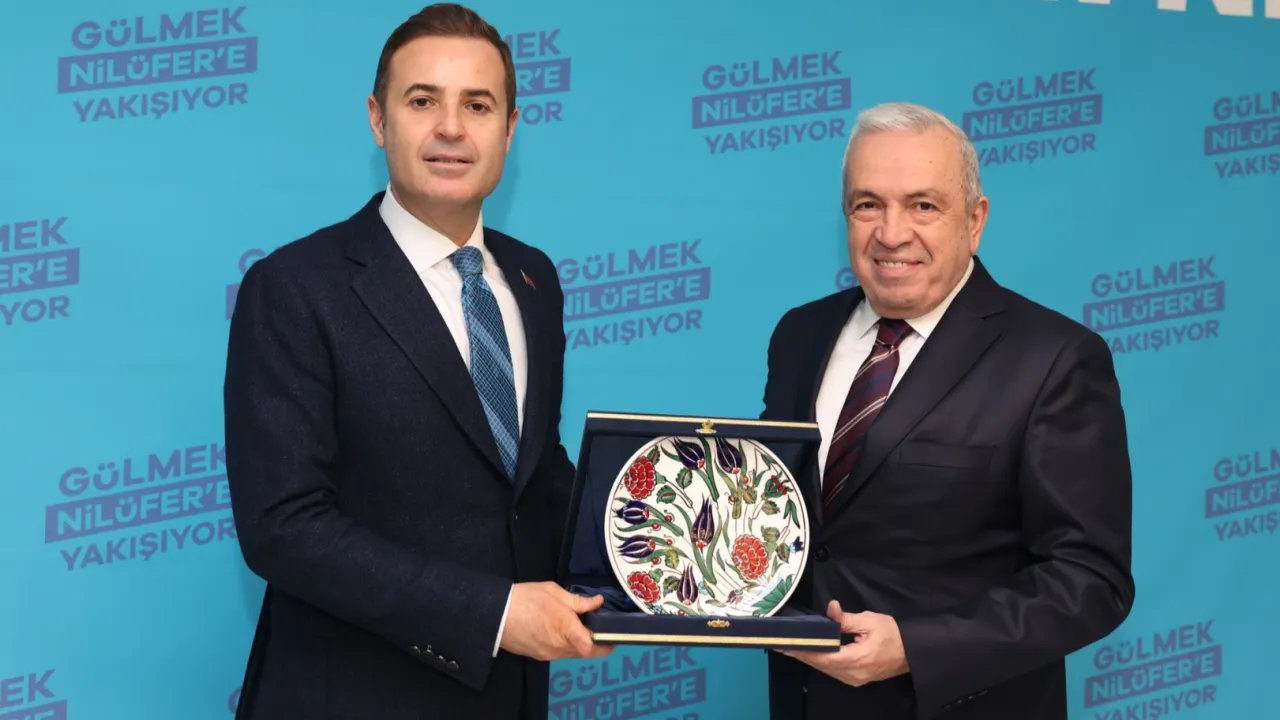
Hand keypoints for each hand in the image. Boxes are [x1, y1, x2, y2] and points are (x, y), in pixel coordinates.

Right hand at [499, 582, 613, 661]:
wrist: (495, 615)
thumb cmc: (525, 599)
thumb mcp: (553, 592)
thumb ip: (578, 601)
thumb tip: (597, 603)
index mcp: (566, 630)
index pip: (592, 648)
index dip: (606, 645)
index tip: (613, 636)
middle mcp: (560, 648)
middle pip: (585, 653)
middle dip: (595, 643)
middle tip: (599, 628)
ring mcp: (549, 655)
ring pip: (573, 654)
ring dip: (580, 643)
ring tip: (579, 626)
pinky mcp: (539, 656)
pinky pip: (559, 653)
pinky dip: (566, 644)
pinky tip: (560, 630)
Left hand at [779, 600, 908, 686]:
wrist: (913, 652)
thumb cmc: (893, 634)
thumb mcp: (870, 621)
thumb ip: (846, 619)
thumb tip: (830, 609)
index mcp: (855, 660)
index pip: (822, 656)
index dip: (803, 650)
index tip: (786, 644)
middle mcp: (852, 674)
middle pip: (821, 665)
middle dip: (802, 654)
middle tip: (782, 644)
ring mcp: (854, 679)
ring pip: (826, 669)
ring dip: (810, 658)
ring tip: (792, 647)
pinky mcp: (856, 678)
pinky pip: (834, 671)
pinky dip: (821, 661)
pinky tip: (812, 652)